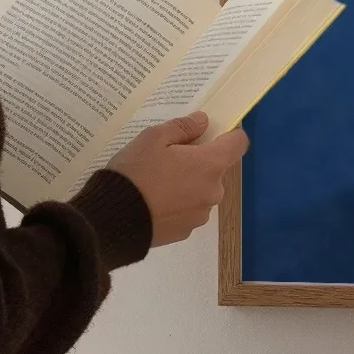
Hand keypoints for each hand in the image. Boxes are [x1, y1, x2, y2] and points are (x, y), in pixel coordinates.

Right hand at [109, 113, 248, 246]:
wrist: (114, 219)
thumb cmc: (136, 172)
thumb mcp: (153, 138)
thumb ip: (183, 127)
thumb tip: (203, 122)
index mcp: (210, 165)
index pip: (239, 144)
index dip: (229, 134)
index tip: (211, 132)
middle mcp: (213, 191)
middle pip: (216, 170)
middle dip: (199, 162)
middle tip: (169, 159)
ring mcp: (201, 215)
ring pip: (201, 191)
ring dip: (188, 185)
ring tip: (157, 184)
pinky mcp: (186, 232)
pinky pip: (188, 211)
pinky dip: (177, 205)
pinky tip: (154, 203)